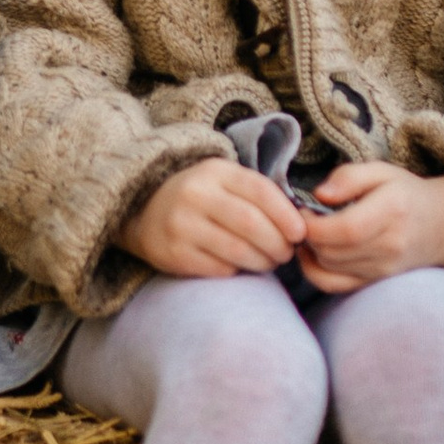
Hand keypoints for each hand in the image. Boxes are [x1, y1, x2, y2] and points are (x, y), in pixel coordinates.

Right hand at [119, 156, 306, 277]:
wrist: (143, 212)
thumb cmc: (200, 199)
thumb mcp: (223, 182)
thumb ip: (257, 195)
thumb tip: (299, 223)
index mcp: (214, 172)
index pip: (261, 192)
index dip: (286, 215)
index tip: (300, 233)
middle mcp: (195, 195)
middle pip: (251, 224)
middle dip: (278, 243)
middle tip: (286, 253)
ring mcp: (181, 225)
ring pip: (237, 250)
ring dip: (263, 261)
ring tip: (269, 262)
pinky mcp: (173, 253)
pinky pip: (218, 268)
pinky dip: (237, 270)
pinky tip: (240, 266)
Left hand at [297, 162, 443, 292]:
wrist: (441, 225)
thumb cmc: (405, 194)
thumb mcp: (381, 171)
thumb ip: (349, 176)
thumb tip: (319, 195)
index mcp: (392, 211)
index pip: (345, 229)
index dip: (314, 224)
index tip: (303, 210)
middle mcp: (390, 245)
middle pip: (332, 251)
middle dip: (308, 235)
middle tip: (304, 218)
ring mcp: (384, 268)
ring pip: (329, 268)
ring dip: (310, 251)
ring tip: (312, 231)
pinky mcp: (375, 281)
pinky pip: (335, 285)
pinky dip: (315, 272)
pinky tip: (312, 254)